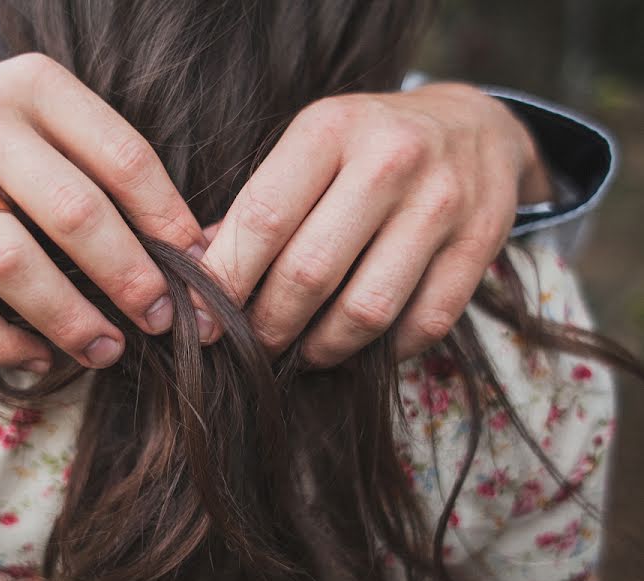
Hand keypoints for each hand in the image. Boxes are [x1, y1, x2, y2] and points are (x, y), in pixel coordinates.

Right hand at [0, 53, 205, 371]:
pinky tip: (39, 356)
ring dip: (68, 319)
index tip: (198, 269)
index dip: (169, 222)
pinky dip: (1, 341)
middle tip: (161, 319)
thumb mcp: (52, 121)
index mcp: (37, 86)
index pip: (124, 159)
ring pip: (10, 263)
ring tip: (107, 350)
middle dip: (129, 277)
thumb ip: (106, 169)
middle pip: (73, 212)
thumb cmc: (1, 134)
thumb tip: (189, 251)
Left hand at [196, 82, 551, 364]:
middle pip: (310, 272)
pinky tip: (357, 345)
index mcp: (331, 128)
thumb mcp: (311, 145)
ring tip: (300, 353)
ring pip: (367, 309)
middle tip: (250, 345)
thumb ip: (261, 203)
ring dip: (321, 348)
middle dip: (268, 326)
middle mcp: (390, 159)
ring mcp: (442, 202)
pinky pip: (423, 323)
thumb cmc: (368, 143)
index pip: (264, 218)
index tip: (201, 320)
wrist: (471, 124)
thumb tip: (201, 275)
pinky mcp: (482, 242)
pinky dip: (383, 351)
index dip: (224, 280)